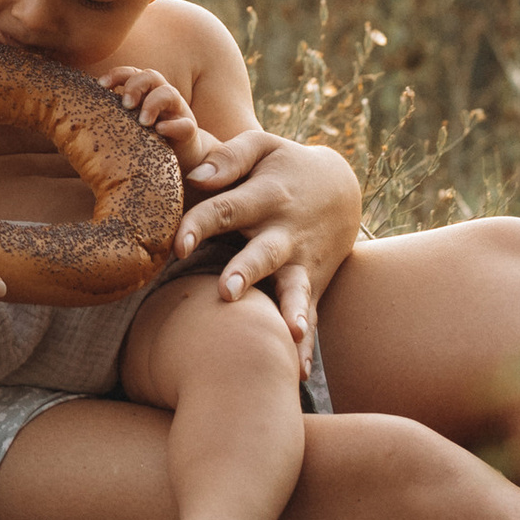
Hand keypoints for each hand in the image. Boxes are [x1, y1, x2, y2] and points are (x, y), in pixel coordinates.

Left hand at [99, 63, 206, 167]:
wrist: (176, 160)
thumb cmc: (142, 138)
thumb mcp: (124, 123)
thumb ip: (107, 114)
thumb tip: (65, 112)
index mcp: (144, 91)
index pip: (131, 73)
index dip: (117, 75)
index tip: (101, 86)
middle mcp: (161, 96)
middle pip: (151, 75)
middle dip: (135, 86)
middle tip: (125, 104)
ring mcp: (177, 112)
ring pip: (170, 93)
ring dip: (153, 103)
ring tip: (142, 121)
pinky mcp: (188, 133)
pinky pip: (185, 125)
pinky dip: (173, 125)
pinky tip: (160, 131)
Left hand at [171, 131, 360, 373]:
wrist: (342, 188)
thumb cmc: (285, 165)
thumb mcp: (262, 147)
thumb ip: (229, 156)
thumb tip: (196, 177)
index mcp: (265, 196)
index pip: (226, 209)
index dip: (201, 225)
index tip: (177, 244)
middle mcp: (284, 232)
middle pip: (262, 253)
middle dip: (247, 272)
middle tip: (228, 292)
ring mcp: (301, 262)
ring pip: (294, 289)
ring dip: (289, 311)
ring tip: (286, 333)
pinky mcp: (312, 284)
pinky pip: (309, 316)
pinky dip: (307, 346)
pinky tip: (299, 373)